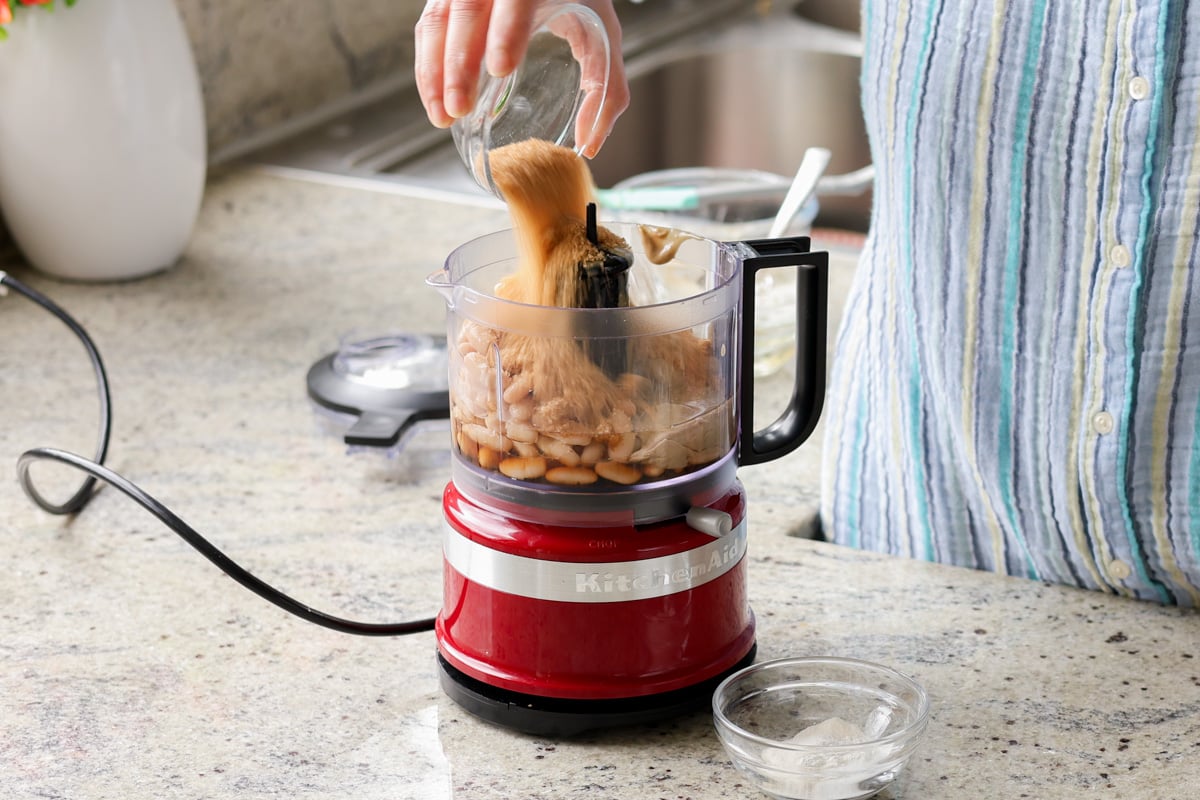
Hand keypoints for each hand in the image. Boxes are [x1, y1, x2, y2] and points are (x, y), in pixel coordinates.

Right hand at [414, 0, 628, 157]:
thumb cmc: (578, 2)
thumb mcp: (605, 39)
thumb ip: (606, 91)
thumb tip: (589, 144)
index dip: (507, 32)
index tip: (500, 69)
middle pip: (468, 11)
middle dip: (460, 63)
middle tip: (461, 109)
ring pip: (439, 20)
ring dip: (435, 70)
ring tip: (444, 115)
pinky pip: (430, 27)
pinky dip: (428, 65)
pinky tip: (435, 99)